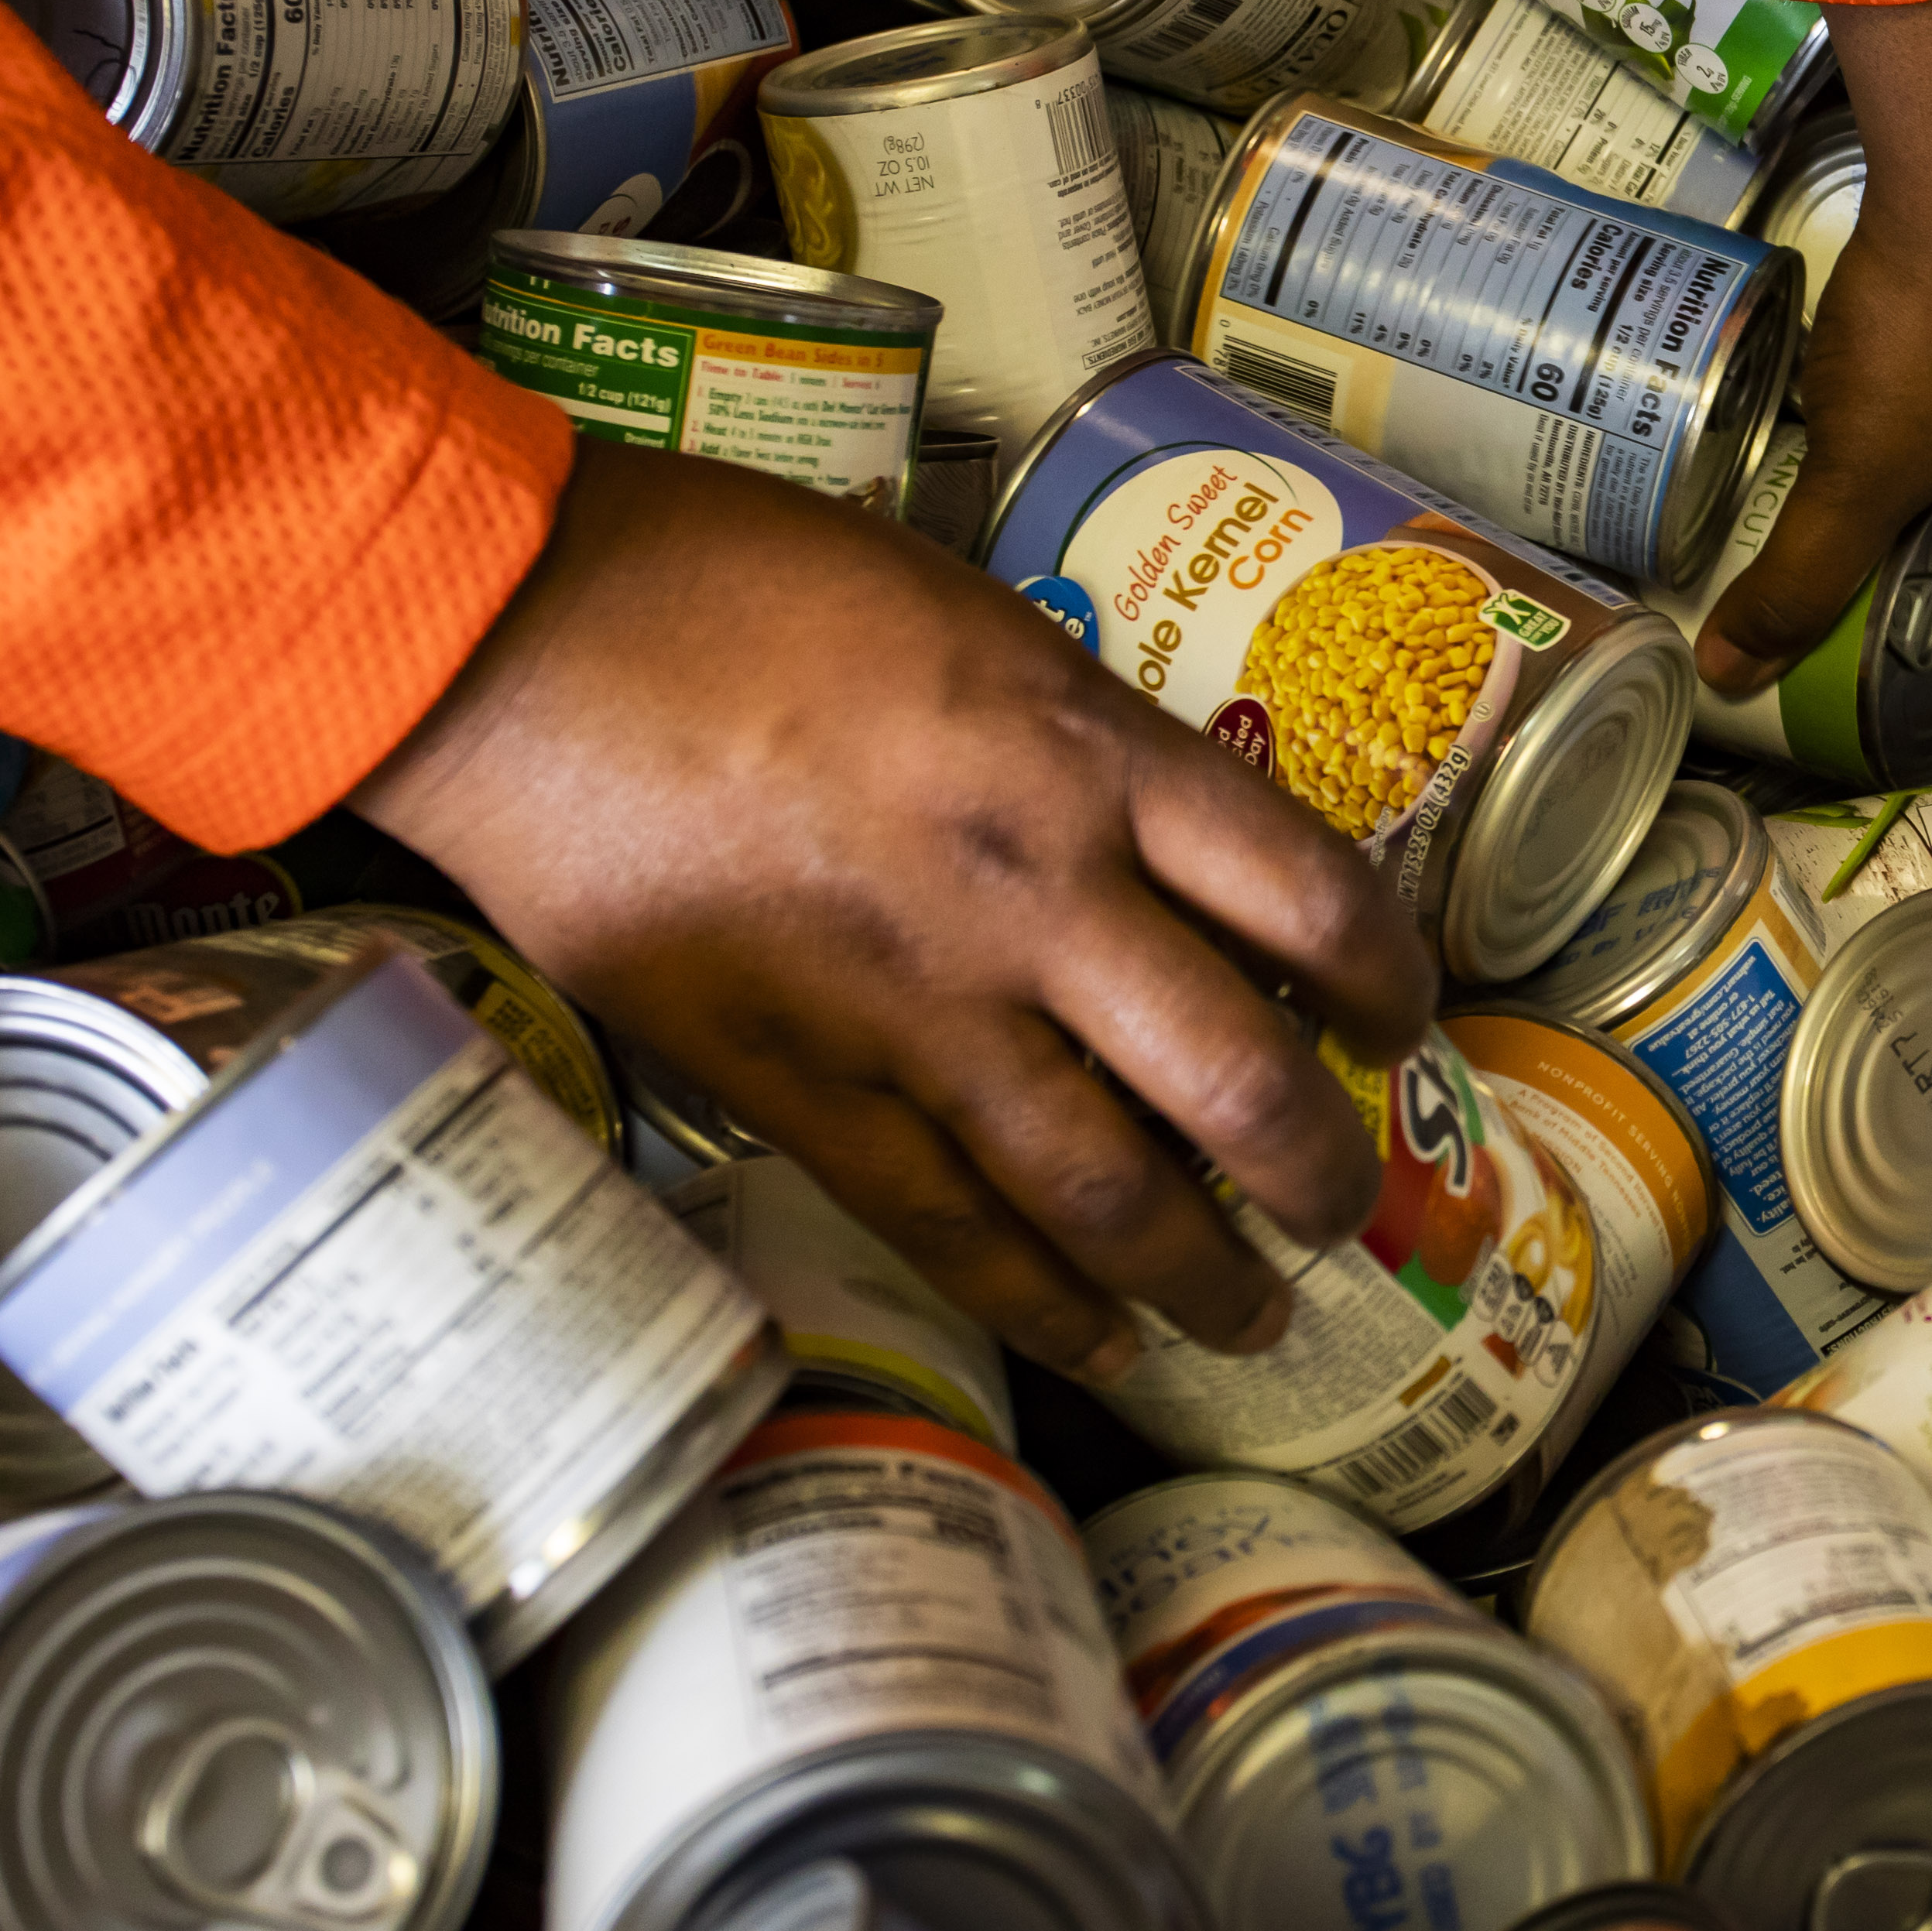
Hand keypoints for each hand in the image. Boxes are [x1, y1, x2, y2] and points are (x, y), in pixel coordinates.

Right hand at [352, 441, 1427, 1384]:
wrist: (529, 641)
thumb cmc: (745, 589)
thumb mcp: (974, 623)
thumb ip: (1077, 743)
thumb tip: (1156, 840)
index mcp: (1091, 754)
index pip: (1312, 896)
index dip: (1387, 982)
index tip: (1402, 1022)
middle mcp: (1035, 894)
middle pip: (1237, 1079)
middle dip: (1319, 1169)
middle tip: (1352, 1210)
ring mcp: (917, 1006)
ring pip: (1105, 1189)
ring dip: (1200, 1274)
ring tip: (1254, 1319)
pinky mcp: (796, 1083)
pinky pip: (947, 1225)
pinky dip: (1039, 1300)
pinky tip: (1098, 1340)